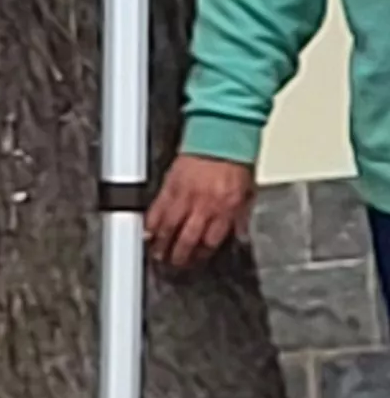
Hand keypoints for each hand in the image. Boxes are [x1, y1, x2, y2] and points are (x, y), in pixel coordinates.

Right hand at [150, 152, 256, 270]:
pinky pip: (157, 211)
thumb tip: (238, 233)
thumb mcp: (248, 190)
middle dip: (180, 256)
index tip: (197, 260)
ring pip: (169, 228)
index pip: (212, 241)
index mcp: (227, 208)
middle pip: (188, 240)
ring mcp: (185, 197)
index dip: (202, 255)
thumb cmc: (235, 158)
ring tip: (157, 253)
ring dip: (162, 244)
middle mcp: (205, 206)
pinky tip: (148, 232)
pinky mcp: (170, 187)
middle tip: (174, 264)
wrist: (221, 133)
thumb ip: (241, 214)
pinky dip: (151, 224)